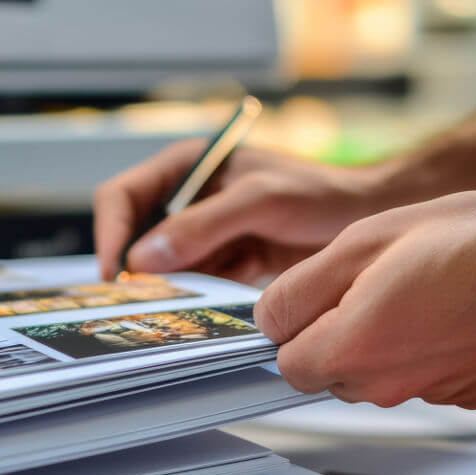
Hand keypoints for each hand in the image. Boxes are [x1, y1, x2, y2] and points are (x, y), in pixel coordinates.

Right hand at [93, 139, 384, 282]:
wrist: (363, 216)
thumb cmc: (318, 192)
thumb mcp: (258, 201)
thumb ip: (201, 226)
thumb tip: (143, 256)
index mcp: (185, 165)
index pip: (122, 197)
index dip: (111, 234)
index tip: (118, 274)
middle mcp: (188, 197)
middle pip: (136, 235)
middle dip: (137, 268)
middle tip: (139, 303)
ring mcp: (205, 231)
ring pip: (165, 265)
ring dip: (169, 287)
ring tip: (177, 309)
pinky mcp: (225, 259)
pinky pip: (196, 282)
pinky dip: (197, 297)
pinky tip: (208, 308)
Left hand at [254, 191, 475, 408]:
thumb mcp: (370, 237)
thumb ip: (304, 285)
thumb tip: (269, 317)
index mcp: (352, 350)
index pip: (285, 360)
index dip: (296, 321)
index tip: (321, 289)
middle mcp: (387, 387)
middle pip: (331, 370)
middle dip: (339, 329)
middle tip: (382, 277)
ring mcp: (432, 396)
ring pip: (380, 372)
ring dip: (387, 336)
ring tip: (431, 284)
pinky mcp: (471, 397)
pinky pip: (427, 374)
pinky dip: (434, 346)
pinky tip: (465, 307)